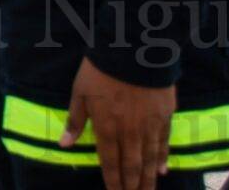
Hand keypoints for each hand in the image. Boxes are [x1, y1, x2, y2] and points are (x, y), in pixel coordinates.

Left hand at [62, 59, 174, 189]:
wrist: (133, 52)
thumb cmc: (100, 70)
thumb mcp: (80, 93)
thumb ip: (75, 120)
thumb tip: (64, 144)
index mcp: (107, 128)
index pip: (109, 162)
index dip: (112, 180)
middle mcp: (129, 132)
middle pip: (132, 166)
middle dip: (132, 186)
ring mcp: (149, 126)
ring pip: (149, 159)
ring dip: (148, 179)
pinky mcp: (164, 117)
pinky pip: (164, 143)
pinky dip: (162, 158)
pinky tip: (162, 170)